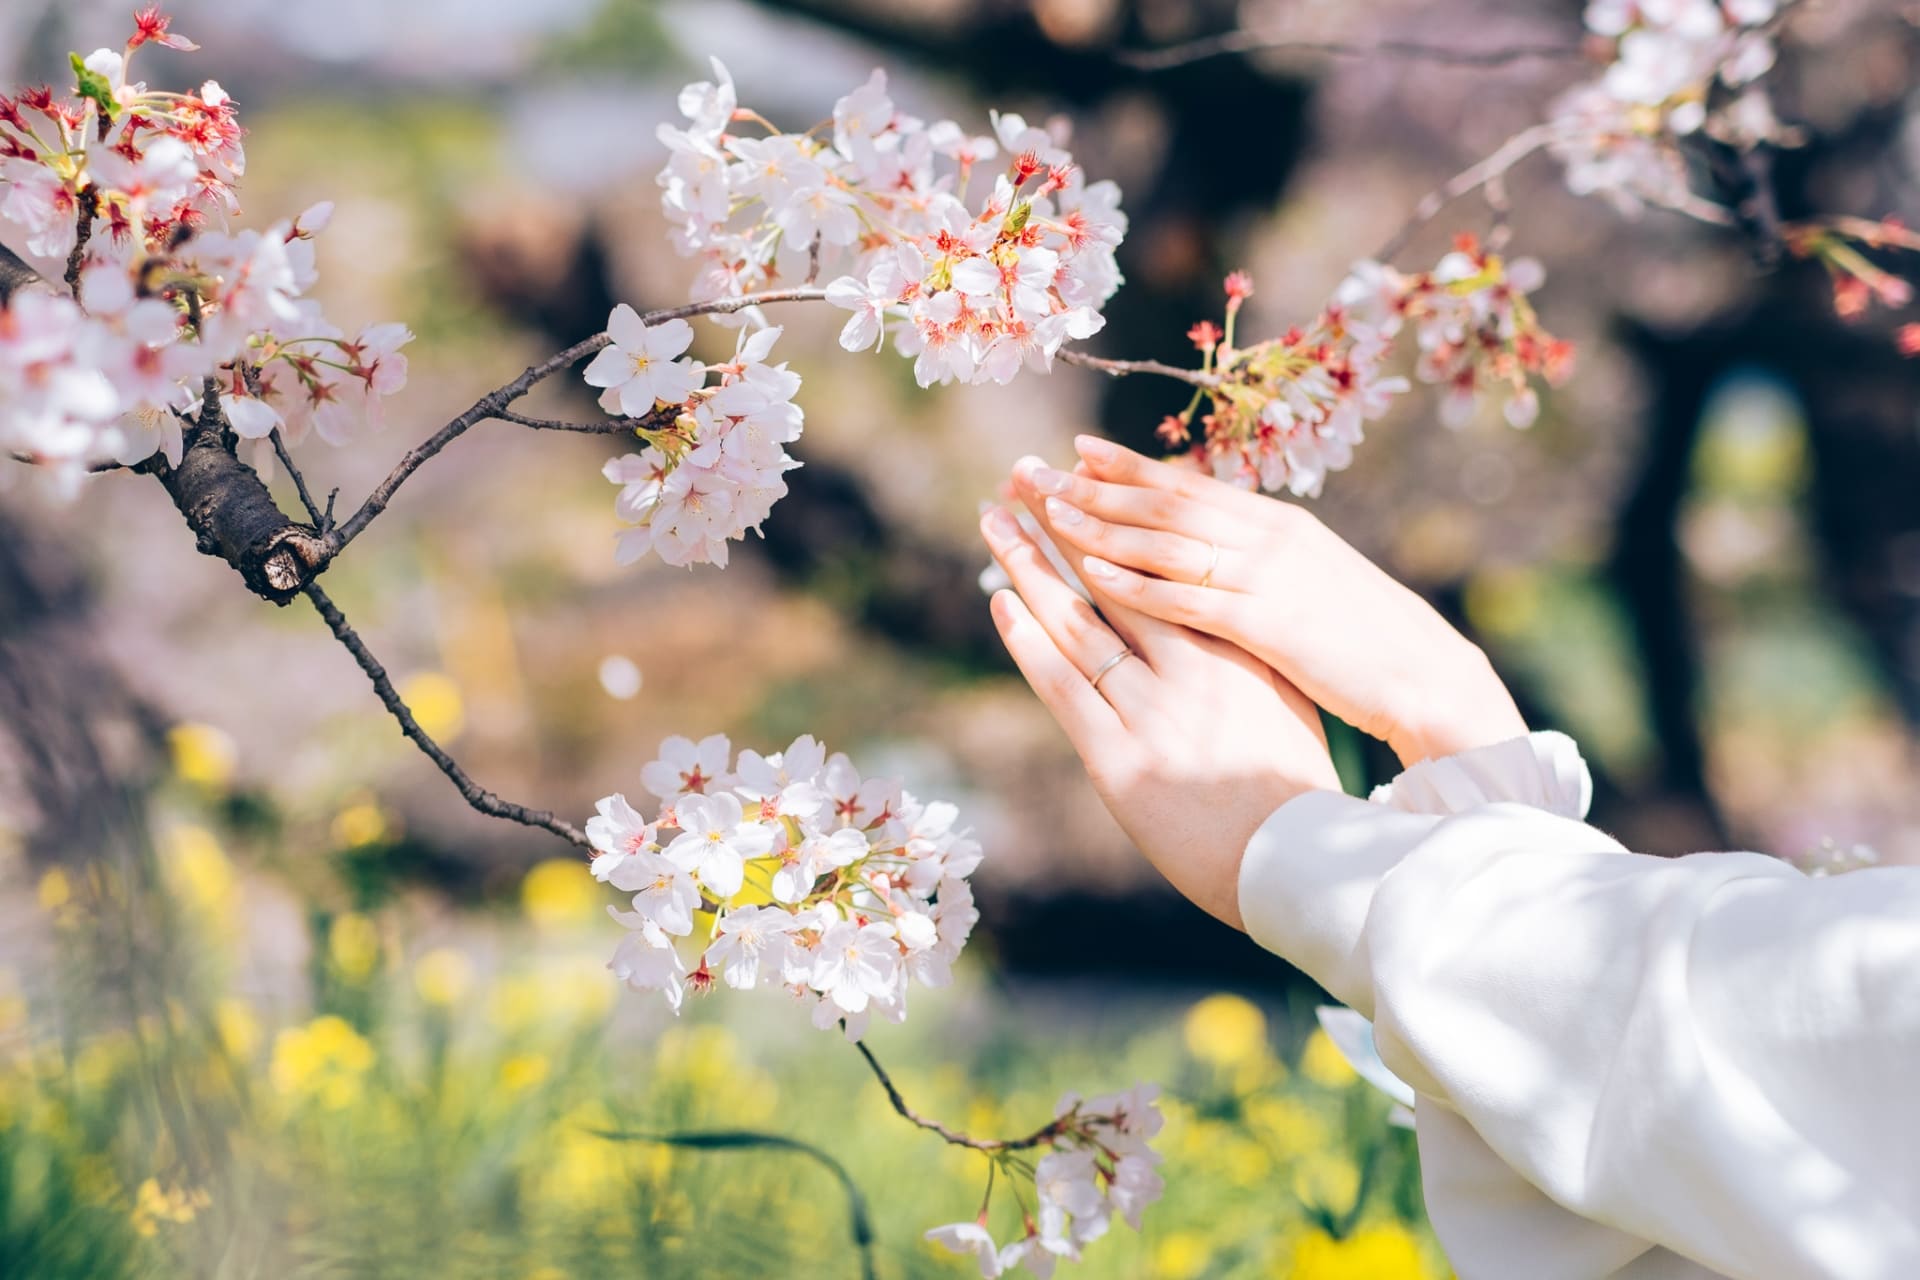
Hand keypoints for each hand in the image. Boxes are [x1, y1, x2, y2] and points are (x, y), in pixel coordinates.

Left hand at [980, 469, 1340, 929]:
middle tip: (1020, 472)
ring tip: (995, 518)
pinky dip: (1028, 640)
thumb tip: (1219, 600)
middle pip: (1111, 573)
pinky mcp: (1119, 757)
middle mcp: (1191, 664)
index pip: (1163, 556)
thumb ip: (1245, 644)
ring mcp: (1153, 708)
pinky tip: (1000, 601)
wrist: (1298, 860)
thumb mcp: (1284, 692)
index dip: (1115, 509)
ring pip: (1078, 620)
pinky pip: (1063, 685)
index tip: (1082, 469)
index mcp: (1235, 641)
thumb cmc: (1295, 781)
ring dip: (1029, 564)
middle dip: (1062, 517)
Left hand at [1016, 437, 1526, 766]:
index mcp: (1278, 524)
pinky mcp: (1267, 622)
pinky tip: (1091, 574)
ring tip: (1047, 511)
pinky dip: (1138, 582)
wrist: (1425, 673)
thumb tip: (1216, 547)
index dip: (1129, 466)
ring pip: (1167, 539)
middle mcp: (1267, 536)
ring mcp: (1267, 576)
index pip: (1189, 486)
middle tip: (1034, 469)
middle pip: (1165, 500)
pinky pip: (1188, 596)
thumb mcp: (1310, 581)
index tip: (1077, 450)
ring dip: (1102, 523)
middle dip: (1095, 484)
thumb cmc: (1367, 637)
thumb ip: (1260, 560)